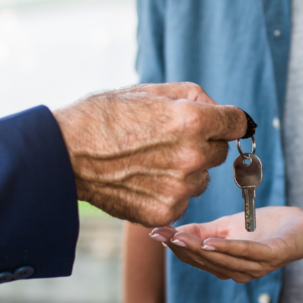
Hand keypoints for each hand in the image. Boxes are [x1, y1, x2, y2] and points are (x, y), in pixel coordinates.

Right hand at [54, 82, 249, 225]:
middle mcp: (192, 157)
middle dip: (203, 145)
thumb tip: (221, 109)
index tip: (225, 124)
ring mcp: (180, 188)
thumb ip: (193, 97)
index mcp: (192, 121)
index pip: (238, 123)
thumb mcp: (149, 91)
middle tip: (169, 141)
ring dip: (186, 172)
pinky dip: (169, 193)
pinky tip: (142, 181)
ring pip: (201, 179)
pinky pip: (183, 200)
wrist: (64, 154)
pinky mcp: (166, 211)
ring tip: (149, 162)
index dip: (230, 122)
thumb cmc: (103, 116)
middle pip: (220, 153)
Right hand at [148, 206, 302, 282]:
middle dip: (181, 248)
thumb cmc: (270, 227)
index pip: (195, 258)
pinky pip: (246, 254)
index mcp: (227, 265)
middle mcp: (239, 272)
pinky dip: (228, 248)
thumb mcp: (230, 225)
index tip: (153, 233)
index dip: (174, 246)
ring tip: (178, 238)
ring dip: (199, 250)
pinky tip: (211, 241)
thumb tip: (175, 230)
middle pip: (205, 261)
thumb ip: (204, 230)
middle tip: (160, 234)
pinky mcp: (272, 256)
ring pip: (221, 260)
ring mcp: (256, 267)